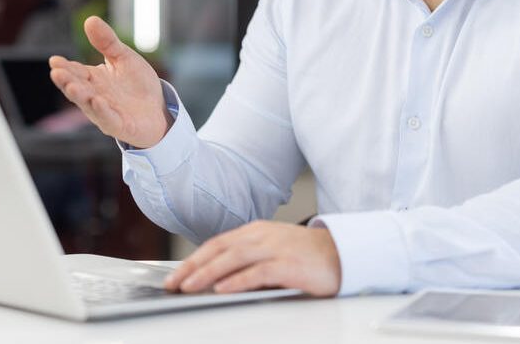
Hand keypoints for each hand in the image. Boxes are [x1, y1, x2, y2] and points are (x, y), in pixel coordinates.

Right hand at [48, 16, 169, 148]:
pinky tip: (96, 101)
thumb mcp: (124, 58)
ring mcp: (105, 112)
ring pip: (88, 105)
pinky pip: (109, 119)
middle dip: (66, 81)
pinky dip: (102, 111)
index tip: (54, 60)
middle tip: (56, 72)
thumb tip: (90, 19)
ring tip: (72, 87)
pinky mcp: (120, 125)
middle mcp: (94, 96)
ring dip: (80, 97)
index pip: (76, 72)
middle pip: (77, 88)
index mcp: (93, 79)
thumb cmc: (137, 84)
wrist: (159, 108)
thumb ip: (107, 42)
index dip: (64, 67)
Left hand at [164, 221, 341, 296]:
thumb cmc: (307, 256)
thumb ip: (248, 261)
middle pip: (219, 248)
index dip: (193, 259)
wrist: (345, 253)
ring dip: (208, 272)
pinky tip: (223, 288)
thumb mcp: (272, 252)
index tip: (176, 275)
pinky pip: (258, 272)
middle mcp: (262, 236)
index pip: (217, 244)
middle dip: (193, 266)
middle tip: (174, 284)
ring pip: (234, 257)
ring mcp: (276, 248)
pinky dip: (238, 280)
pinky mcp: (289, 264)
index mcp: (256, 231)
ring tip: (190, 286)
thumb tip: (218, 279)